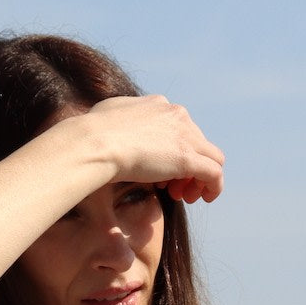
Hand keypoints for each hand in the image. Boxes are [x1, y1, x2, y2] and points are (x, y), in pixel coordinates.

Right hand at [82, 95, 225, 202]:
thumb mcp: (106, 118)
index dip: (173, 152)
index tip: (160, 172)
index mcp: (158, 105)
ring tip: (184, 196)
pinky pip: (214, 173)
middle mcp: (176, 115)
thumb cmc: (91, 134)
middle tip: (172, 188)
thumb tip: (112, 128)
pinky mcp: (188, 158)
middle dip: (187, 167)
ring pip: (210, 157)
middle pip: (197, 143)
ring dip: (200, 178)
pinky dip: (213, 187)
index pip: (180, 128)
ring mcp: (184, 136)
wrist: (94, 143)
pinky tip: (204, 198)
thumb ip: (118, 121)